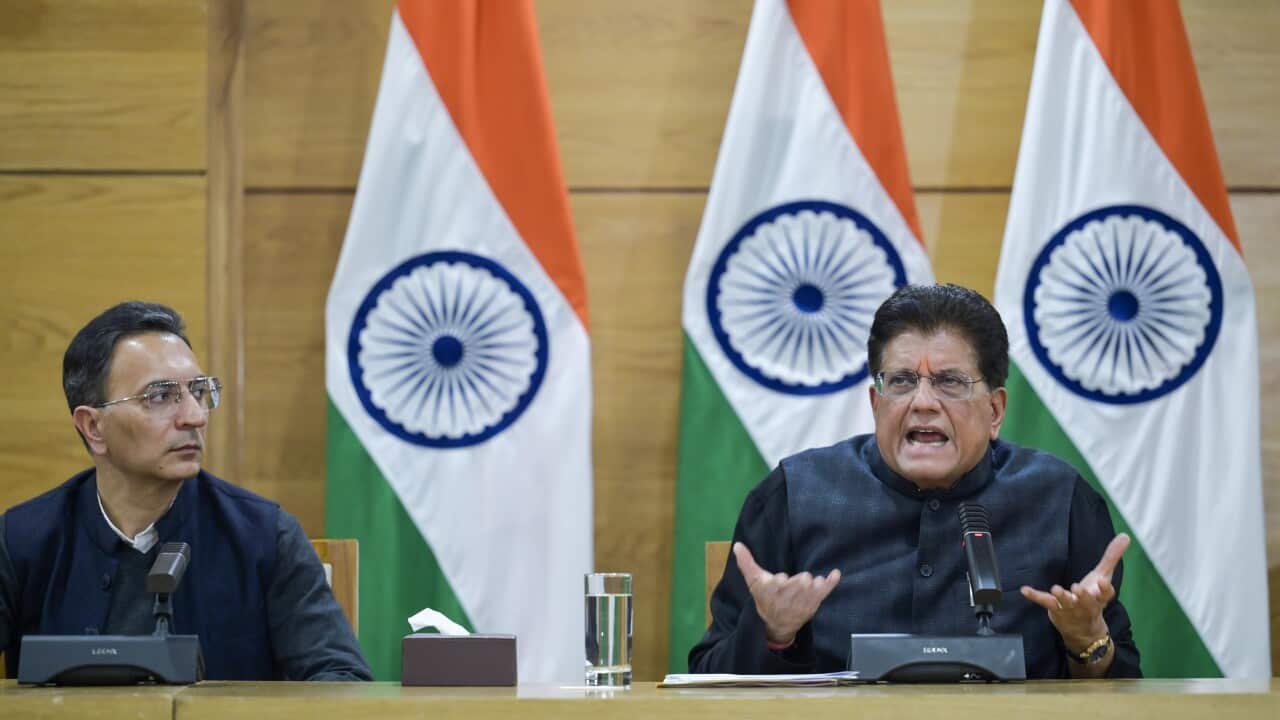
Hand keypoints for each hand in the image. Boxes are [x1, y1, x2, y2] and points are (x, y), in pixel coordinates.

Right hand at [732, 541, 840, 645]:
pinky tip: (835, 573)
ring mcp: (801, 603)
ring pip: (810, 592)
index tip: (780, 579)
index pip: (775, 585)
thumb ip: (746, 562)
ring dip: (814, 586)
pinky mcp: (813, 604)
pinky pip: (825, 592)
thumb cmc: (764, 598)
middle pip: (796, 588)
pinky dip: (831, 583)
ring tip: (813, 581)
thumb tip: (738, 545)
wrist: (776, 624)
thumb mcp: (753, 581)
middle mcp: (786, 599)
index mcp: (770, 592)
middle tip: (802, 579)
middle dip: (800, 583)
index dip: (779, 582)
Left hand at [1020, 532, 1128, 652]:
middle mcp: (1086, 605)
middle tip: (1077, 588)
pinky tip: (1024, 589)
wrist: (1084, 630)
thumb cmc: (1094, 598)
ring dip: (1062, 597)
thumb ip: (1111, 557)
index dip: (1105, 589)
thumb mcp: (1103, 578)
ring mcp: (1070, 608)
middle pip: (1086, 601)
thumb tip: (1125, 536)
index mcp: (1100, 597)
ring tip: (1056, 589)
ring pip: (1066, 603)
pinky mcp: (1055, 609)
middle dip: (1082, 595)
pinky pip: (1045, 602)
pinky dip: (1035, 596)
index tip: (1103, 582)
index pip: (1106, 594)